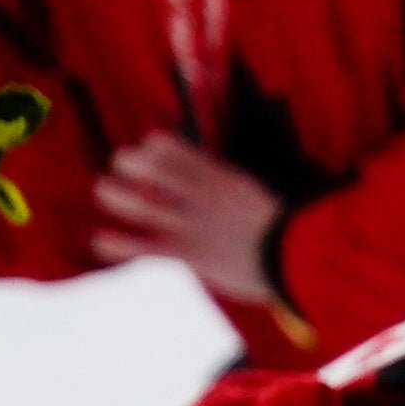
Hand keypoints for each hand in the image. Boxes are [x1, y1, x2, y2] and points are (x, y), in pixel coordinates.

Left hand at [92, 132, 283, 307]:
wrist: (304, 258)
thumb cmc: (294, 232)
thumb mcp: (261, 198)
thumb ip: (234, 189)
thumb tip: (223, 184)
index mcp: (220, 177)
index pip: (172, 147)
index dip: (153, 147)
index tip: (149, 153)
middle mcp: (200, 194)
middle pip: (147, 167)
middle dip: (126, 164)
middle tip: (120, 171)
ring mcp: (193, 223)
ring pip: (139, 202)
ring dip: (114, 195)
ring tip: (105, 192)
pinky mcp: (191, 252)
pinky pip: (146, 245)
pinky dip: (119, 243)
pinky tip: (99, 240)